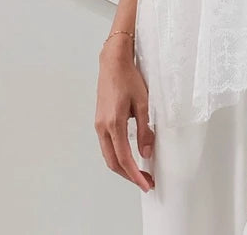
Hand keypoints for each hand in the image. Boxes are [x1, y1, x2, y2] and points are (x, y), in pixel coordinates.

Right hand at [95, 38, 155, 191]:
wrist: (113, 63)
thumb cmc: (128, 78)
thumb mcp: (143, 103)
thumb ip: (144, 129)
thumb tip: (146, 152)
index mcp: (113, 123)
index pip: (124, 158)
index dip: (135, 175)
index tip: (145, 184)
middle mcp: (103, 127)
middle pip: (113, 162)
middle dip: (129, 176)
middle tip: (146, 182)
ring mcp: (99, 125)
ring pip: (109, 155)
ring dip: (123, 167)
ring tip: (140, 172)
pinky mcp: (100, 121)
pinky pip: (107, 145)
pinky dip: (117, 156)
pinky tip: (129, 156)